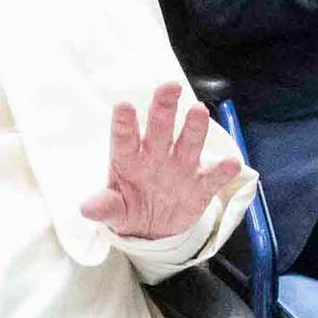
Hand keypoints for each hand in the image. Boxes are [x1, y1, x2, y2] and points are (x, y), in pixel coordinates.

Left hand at [80, 81, 237, 245]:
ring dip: (194, 127)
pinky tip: (230, 163)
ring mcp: (180, 168)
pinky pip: (213, 176)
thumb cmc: (129, 207)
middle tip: (169, 87)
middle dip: (164, 107)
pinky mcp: (200, 185)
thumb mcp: (115, 211)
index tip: (123, 106)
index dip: (124, 122)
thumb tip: (86, 209)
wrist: (154, 229)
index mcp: (129, 158)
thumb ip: (105, 207)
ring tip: (199, 111)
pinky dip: (222, 170)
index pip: (125, 137)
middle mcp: (156, 155)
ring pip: (188, 142)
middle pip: (160, 127)